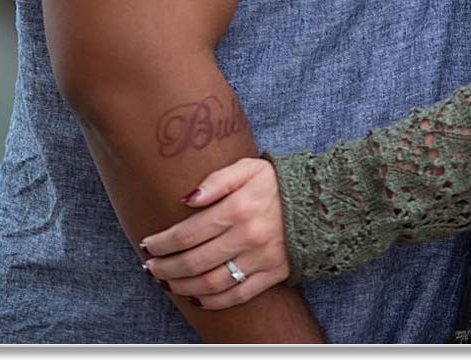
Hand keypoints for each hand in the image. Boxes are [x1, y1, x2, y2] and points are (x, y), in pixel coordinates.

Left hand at [138, 157, 286, 309]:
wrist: (323, 201)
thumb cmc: (278, 183)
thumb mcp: (250, 168)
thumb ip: (217, 180)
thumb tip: (186, 200)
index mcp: (239, 208)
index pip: (186, 233)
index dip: (161, 243)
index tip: (147, 245)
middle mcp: (248, 236)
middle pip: (193, 262)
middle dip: (165, 267)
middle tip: (150, 267)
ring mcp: (261, 258)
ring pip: (211, 283)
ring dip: (182, 286)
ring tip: (167, 282)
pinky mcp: (273, 273)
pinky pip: (238, 294)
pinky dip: (213, 302)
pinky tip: (196, 298)